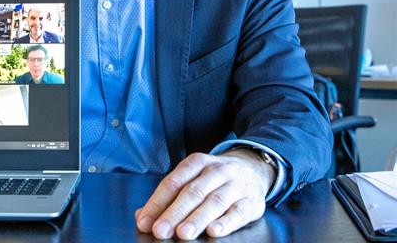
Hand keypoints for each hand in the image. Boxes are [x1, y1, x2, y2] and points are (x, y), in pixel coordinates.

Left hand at [135, 149, 275, 238]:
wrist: (254, 168)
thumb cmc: (214, 178)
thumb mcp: (192, 178)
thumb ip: (168, 196)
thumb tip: (143, 216)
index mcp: (197, 163)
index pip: (173, 182)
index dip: (157, 203)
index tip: (145, 221)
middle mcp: (216, 171)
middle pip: (192, 192)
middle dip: (174, 213)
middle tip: (160, 230)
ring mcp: (236, 185)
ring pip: (214, 201)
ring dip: (197, 219)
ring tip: (183, 234)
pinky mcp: (252, 202)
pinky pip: (238, 212)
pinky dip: (226, 222)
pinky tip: (214, 231)